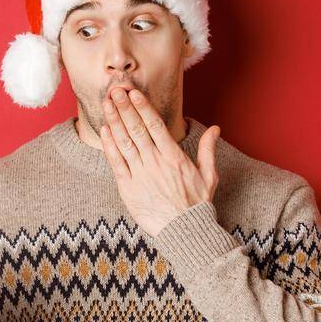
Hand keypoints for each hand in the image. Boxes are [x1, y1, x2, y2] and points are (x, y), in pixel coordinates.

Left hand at [98, 85, 220, 235]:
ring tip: (107, 103)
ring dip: (114, 121)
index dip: (143, 107)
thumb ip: (208, 149)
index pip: (155, 126)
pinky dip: (109, 145)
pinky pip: (116, 163)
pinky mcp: (128, 188)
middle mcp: (155, 163)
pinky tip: (105, 130)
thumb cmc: (197, 203)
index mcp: (174, 157)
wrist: (185, 231)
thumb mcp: (209, 175)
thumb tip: (215, 128)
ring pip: (124, 142)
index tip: (134, 93)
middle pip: (136, 129)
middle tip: (115, 90)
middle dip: (125, 107)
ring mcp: (140, 174)